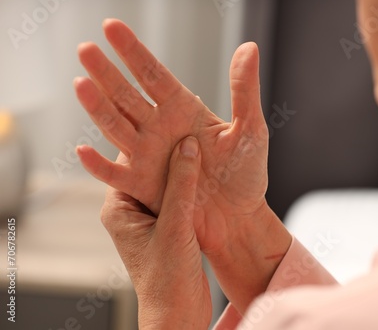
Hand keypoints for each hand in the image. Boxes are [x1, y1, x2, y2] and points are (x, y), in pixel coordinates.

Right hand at [75, 19, 291, 311]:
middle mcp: (159, 128)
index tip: (111, 26)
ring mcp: (148, 156)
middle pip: (127, 96)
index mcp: (183, 110)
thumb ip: (245, 90)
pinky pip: (115, 175)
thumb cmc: (246, 174)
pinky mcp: (142, 186)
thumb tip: (248, 46)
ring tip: (81, 84)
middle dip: (107, 73)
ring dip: (98, 108)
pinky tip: (82, 150)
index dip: (133, 52)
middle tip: (85, 49)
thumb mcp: (251, 129)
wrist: (239, 217)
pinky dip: (98, 165)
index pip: (153, 75)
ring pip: (116, 127)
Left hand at [98, 137, 210, 328]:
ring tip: (200, 142)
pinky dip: (191, 183)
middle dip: (167, 149)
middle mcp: (131, 211)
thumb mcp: (175, 227)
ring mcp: (150, 219)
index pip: (128, 161)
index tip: (165, 117)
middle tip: (187, 124)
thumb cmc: (167, 281)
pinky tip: (207, 171)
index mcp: (119, 209)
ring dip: (182, 166)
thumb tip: (188, 146)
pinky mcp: (168, 227)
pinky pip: (179, 196)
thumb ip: (182, 186)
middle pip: (148, 168)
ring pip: (166, 181)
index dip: (147, 138)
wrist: (177, 315)